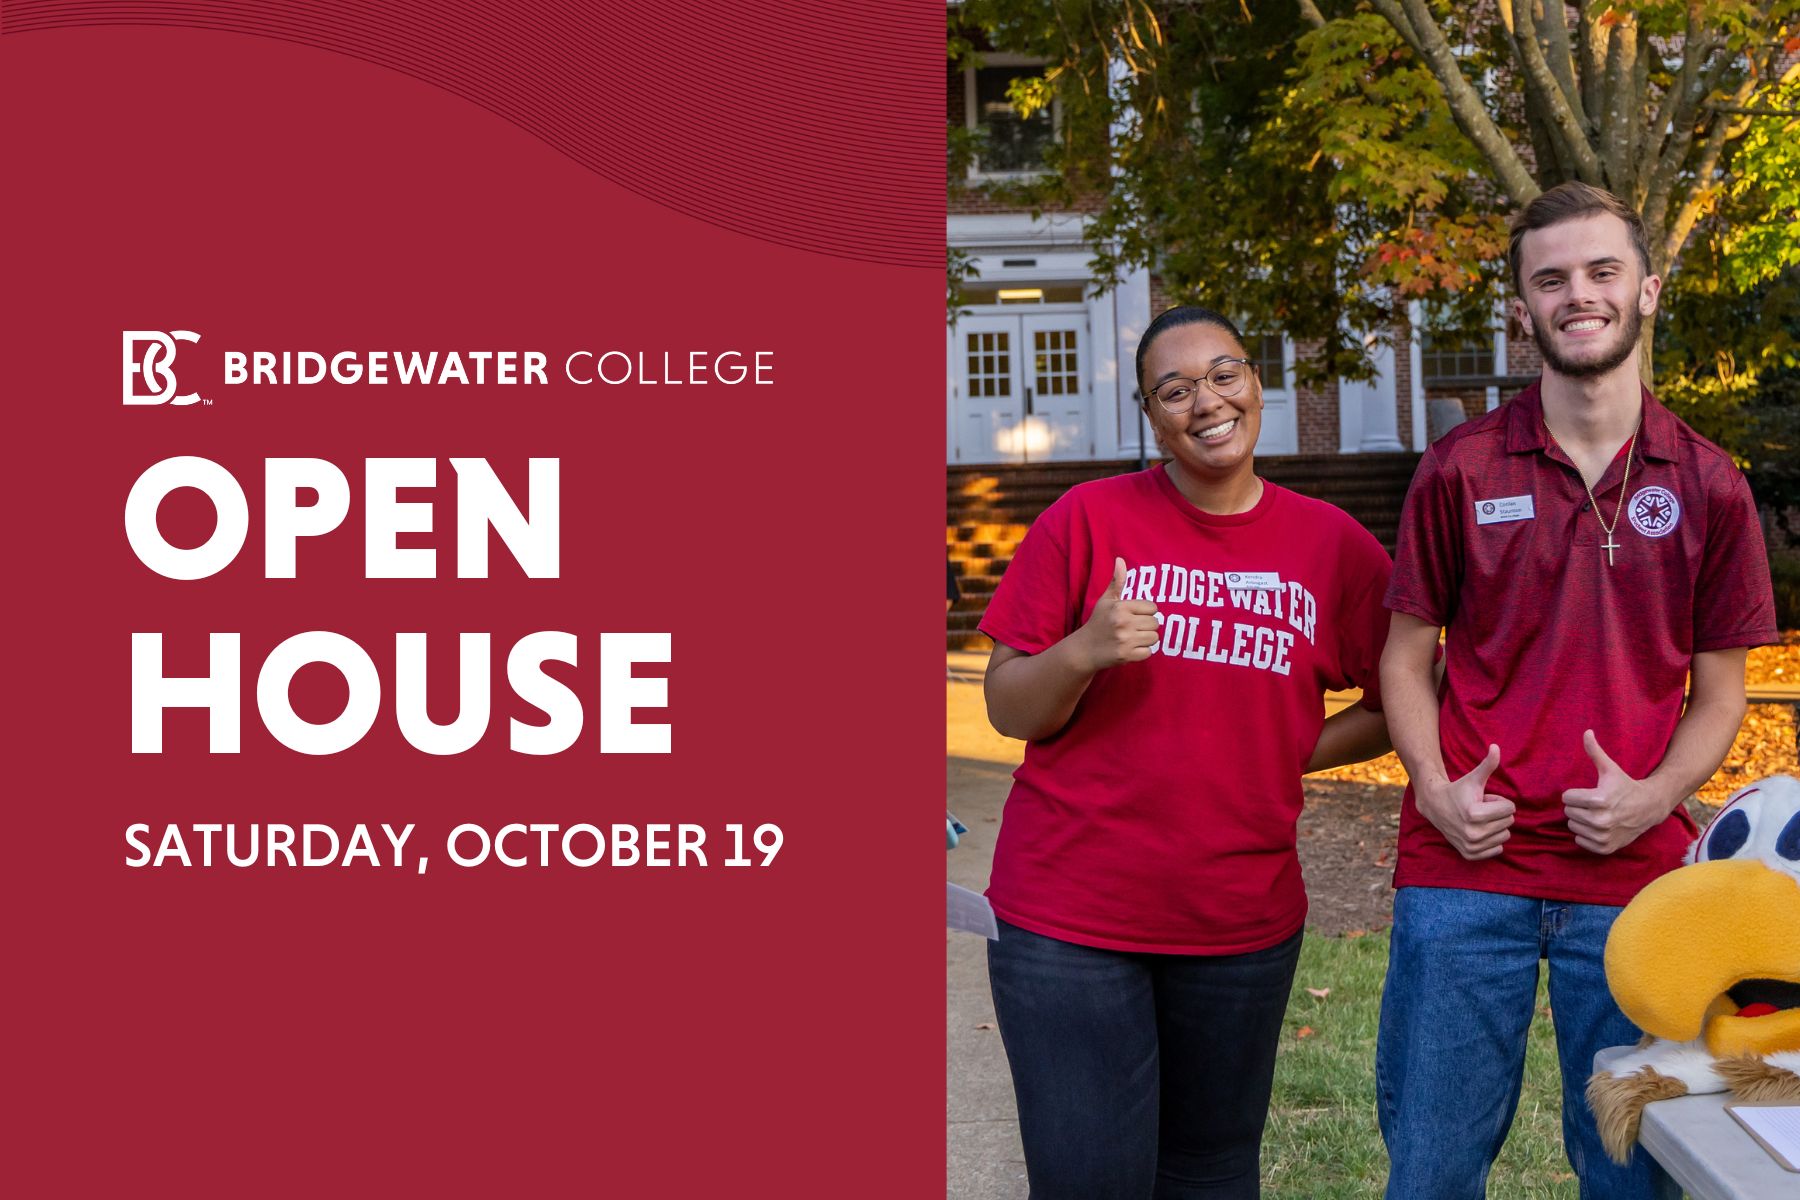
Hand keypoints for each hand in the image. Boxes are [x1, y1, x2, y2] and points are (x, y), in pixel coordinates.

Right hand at [1074, 557, 1159, 670]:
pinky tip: (1131, 648)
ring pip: (1154, 638)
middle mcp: (1123, 622)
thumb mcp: (1106, 600)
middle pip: (1155, 623)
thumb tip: (1120, 559)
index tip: (1135, 616)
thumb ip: (1117, 581)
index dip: (1145, 612)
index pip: (1152, 608)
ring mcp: (1125, 640)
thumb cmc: (1098, 622)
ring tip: (1133, 638)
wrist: (1084, 649)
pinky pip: (1148, 652)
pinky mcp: (1126, 655)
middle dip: (1147, 626)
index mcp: (1121, 607)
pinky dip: (1142, 652)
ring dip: (1146, 639)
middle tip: (1134, 628)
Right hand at [1417, 744, 1515, 859]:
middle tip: (1480, 808)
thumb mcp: (1474, 778)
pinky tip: (1478, 830)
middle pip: (1509, 822)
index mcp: (1475, 814)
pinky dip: (1492, 841)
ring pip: (1505, 836)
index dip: (1498, 800)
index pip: (1510, 808)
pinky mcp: (1470, 854)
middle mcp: (1473, 833)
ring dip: (1495, 826)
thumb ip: (1488, 764)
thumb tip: (1496, 746)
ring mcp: (1471, 845)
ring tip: (1478, 819)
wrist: (1434, 806)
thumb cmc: (1458, 790)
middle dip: (1497, 813)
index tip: (1483, 799)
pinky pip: (1497, 850)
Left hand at [1562, 729, 1663, 854]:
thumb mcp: (1610, 769)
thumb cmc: (1625, 786)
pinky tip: (1599, 827)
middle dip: (1578, 806)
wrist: (1649, 807)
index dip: (1576, 793)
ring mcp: (1604, 836)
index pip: (1566, 798)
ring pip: (1572, 827)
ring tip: (1597, 814)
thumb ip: (1595, 751)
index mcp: (1599, 800)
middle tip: (1594, 804)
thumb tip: (1586, 732)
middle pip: (1568, 812)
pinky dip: (1586, 835)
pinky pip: (1580, 842)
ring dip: (1581, 821)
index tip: (1591, 792)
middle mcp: (1601, 820)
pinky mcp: (1606, 847)